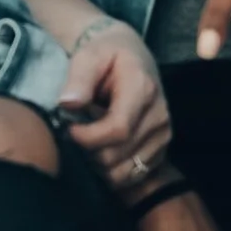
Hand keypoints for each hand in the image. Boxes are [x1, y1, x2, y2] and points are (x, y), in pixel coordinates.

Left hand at [55, 18, 170, 191]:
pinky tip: (103, 148)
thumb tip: (67, 104)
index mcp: (143, 89)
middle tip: (77, 132)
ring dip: (99, 164)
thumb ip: (79, 79)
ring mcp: (164, 134)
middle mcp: (159, 115)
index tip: (69, 128)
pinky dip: (113, 169)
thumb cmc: (105, 54)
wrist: (131, 54)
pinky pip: (133, 175)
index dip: (88, 137)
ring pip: (125, 171)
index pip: (118, 129)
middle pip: (118, 155)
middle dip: (89, 151)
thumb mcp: (88, 56)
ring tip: (91, 139)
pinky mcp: (162, 149)